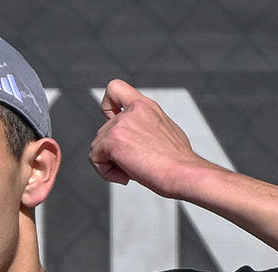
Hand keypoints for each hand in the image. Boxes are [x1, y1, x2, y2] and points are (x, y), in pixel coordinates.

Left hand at [88, 79, 217, 195]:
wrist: (182, 172)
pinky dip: (105, 171)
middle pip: (103, 130)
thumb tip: (138, 141)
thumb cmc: (179, 161)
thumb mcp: (166, 133)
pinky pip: (95, 158)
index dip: (107, 104)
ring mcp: (121, 124)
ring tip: (132, 172)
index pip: (116, 88)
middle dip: (112, 152)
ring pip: (97, 146)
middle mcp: (132, 111)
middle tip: (133, 165)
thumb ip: (146, 129)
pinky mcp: (113, 140)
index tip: (111, 119)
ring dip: (110, 163)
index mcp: (146, 107)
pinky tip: (125, 176)